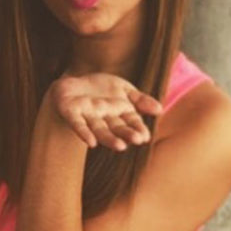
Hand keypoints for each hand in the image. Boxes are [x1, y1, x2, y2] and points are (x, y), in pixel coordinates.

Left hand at [46, 74, 162, 150]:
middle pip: (116, 127)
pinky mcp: (71, 114)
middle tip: (137, 140)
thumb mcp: (123, 89)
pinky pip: (78, 125)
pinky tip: (91, 143)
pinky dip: (84, 133)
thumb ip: (140, 99)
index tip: (145, 137)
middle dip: (126, 134)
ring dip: (109, 138)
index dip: (137, 128)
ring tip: (120, 146)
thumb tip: (160, 109)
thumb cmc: (99, 90)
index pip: (131, 121)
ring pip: (100, 129)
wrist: (71, 84)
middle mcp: (104, 118)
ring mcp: (88, 116)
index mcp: (118, 113)